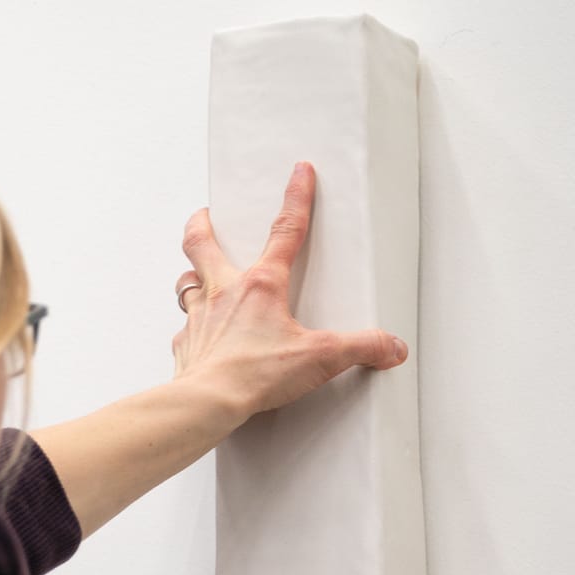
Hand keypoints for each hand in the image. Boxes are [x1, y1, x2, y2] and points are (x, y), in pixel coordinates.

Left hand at [172, 162, 408, 418]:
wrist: (207, 401)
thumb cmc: (254, 373)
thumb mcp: (320, 358)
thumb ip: (360, 348)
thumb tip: (390, 346)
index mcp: (261, 286)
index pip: (285, 231)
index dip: (297, 198)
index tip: (300, 173)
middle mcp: (223, 292)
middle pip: (204, 242)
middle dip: (205, 223)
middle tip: (206, 214)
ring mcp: (199, 317)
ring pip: (187, 281)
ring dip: (191, 273)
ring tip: (196, 271)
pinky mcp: (185, 345)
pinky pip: (184, 329)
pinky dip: (190, 328)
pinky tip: (199, 336)